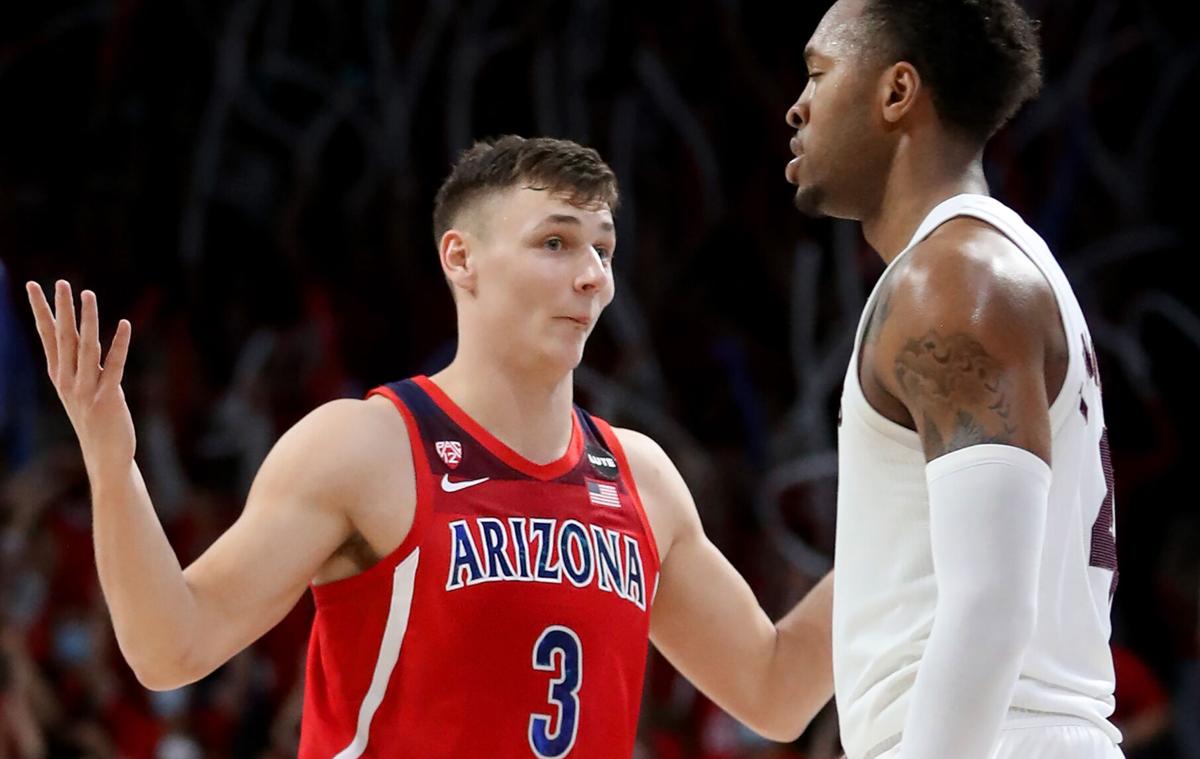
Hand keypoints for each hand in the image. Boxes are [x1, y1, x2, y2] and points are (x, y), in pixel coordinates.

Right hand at [27, 280, 135, 480]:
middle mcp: (68, 381)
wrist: (104, 456)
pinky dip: (119, 345)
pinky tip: (124, 324)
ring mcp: (86, 391)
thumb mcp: (80, 389)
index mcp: (59, 376)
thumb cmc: (95, 420)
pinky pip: (114, 367)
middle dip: (62, 308)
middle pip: (64, 338)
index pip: (48, 336)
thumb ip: (81, 363)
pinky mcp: (107, 399)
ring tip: (88, 294)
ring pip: (86, 348)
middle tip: (60, 282)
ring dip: (88, 320)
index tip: (34, 285)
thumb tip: (83, 335)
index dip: (41, 310)